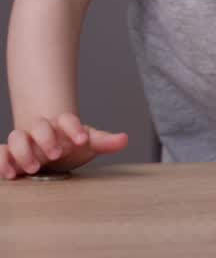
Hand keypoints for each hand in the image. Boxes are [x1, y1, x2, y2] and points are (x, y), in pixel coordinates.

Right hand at [1, 113, 128, 178]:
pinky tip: (9, 174)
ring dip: (23, 151)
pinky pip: (1, 152)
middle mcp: (41, 129)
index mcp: (62, 124)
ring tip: (34, 168)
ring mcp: (24, 140)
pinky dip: (2, 161)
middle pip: (39, 125)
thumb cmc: (71, 147)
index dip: (74, 128)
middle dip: (46, 138)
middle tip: (56, 155)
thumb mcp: (88, 144)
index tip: (82, 139)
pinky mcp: (9, 154)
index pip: (67, 119)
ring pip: (16, 137)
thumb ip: (105, 142)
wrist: (51, 151)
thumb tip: (125, 139)